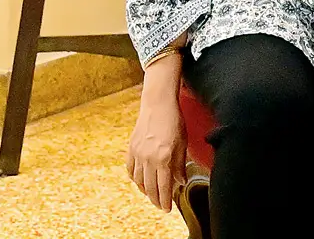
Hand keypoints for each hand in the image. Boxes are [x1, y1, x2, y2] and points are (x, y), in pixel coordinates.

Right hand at [125, 69, 185, 211]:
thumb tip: (181, 182)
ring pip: (139, 180)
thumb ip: (180, 164)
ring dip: (145, 190)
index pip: (164, 186)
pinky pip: (130, 169)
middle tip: (160, 206)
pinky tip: (140, 182)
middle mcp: (149, 158)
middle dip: (155, 199)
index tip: (167, 209)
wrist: (158, 104)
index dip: (165, 200)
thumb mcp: (183, 143)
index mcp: (164, 158)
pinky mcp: (131, 148)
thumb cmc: (174, 121)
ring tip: (151, 195)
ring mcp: (138, 153)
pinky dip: (135, 178)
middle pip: (150, 186)